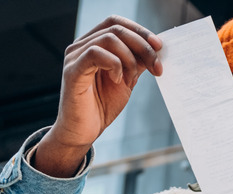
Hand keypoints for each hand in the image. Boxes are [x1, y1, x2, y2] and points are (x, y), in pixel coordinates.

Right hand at [35, 15, 162, 176]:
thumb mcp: (127, 80)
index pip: (116, 23)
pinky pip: (95, 53)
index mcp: (93, 44)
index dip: (140, 31)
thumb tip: (156, 48)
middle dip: (143, 47)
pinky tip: (119, 80)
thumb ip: (137, 62)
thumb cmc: (102, 106)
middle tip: (157, 67)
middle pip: (116, 29)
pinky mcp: (72, 71)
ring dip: (130, 59)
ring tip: (131, 81)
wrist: (84, 132)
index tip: (159, 47)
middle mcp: (81, 46)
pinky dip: (115, 64)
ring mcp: (74, 57)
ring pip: (109, 39)